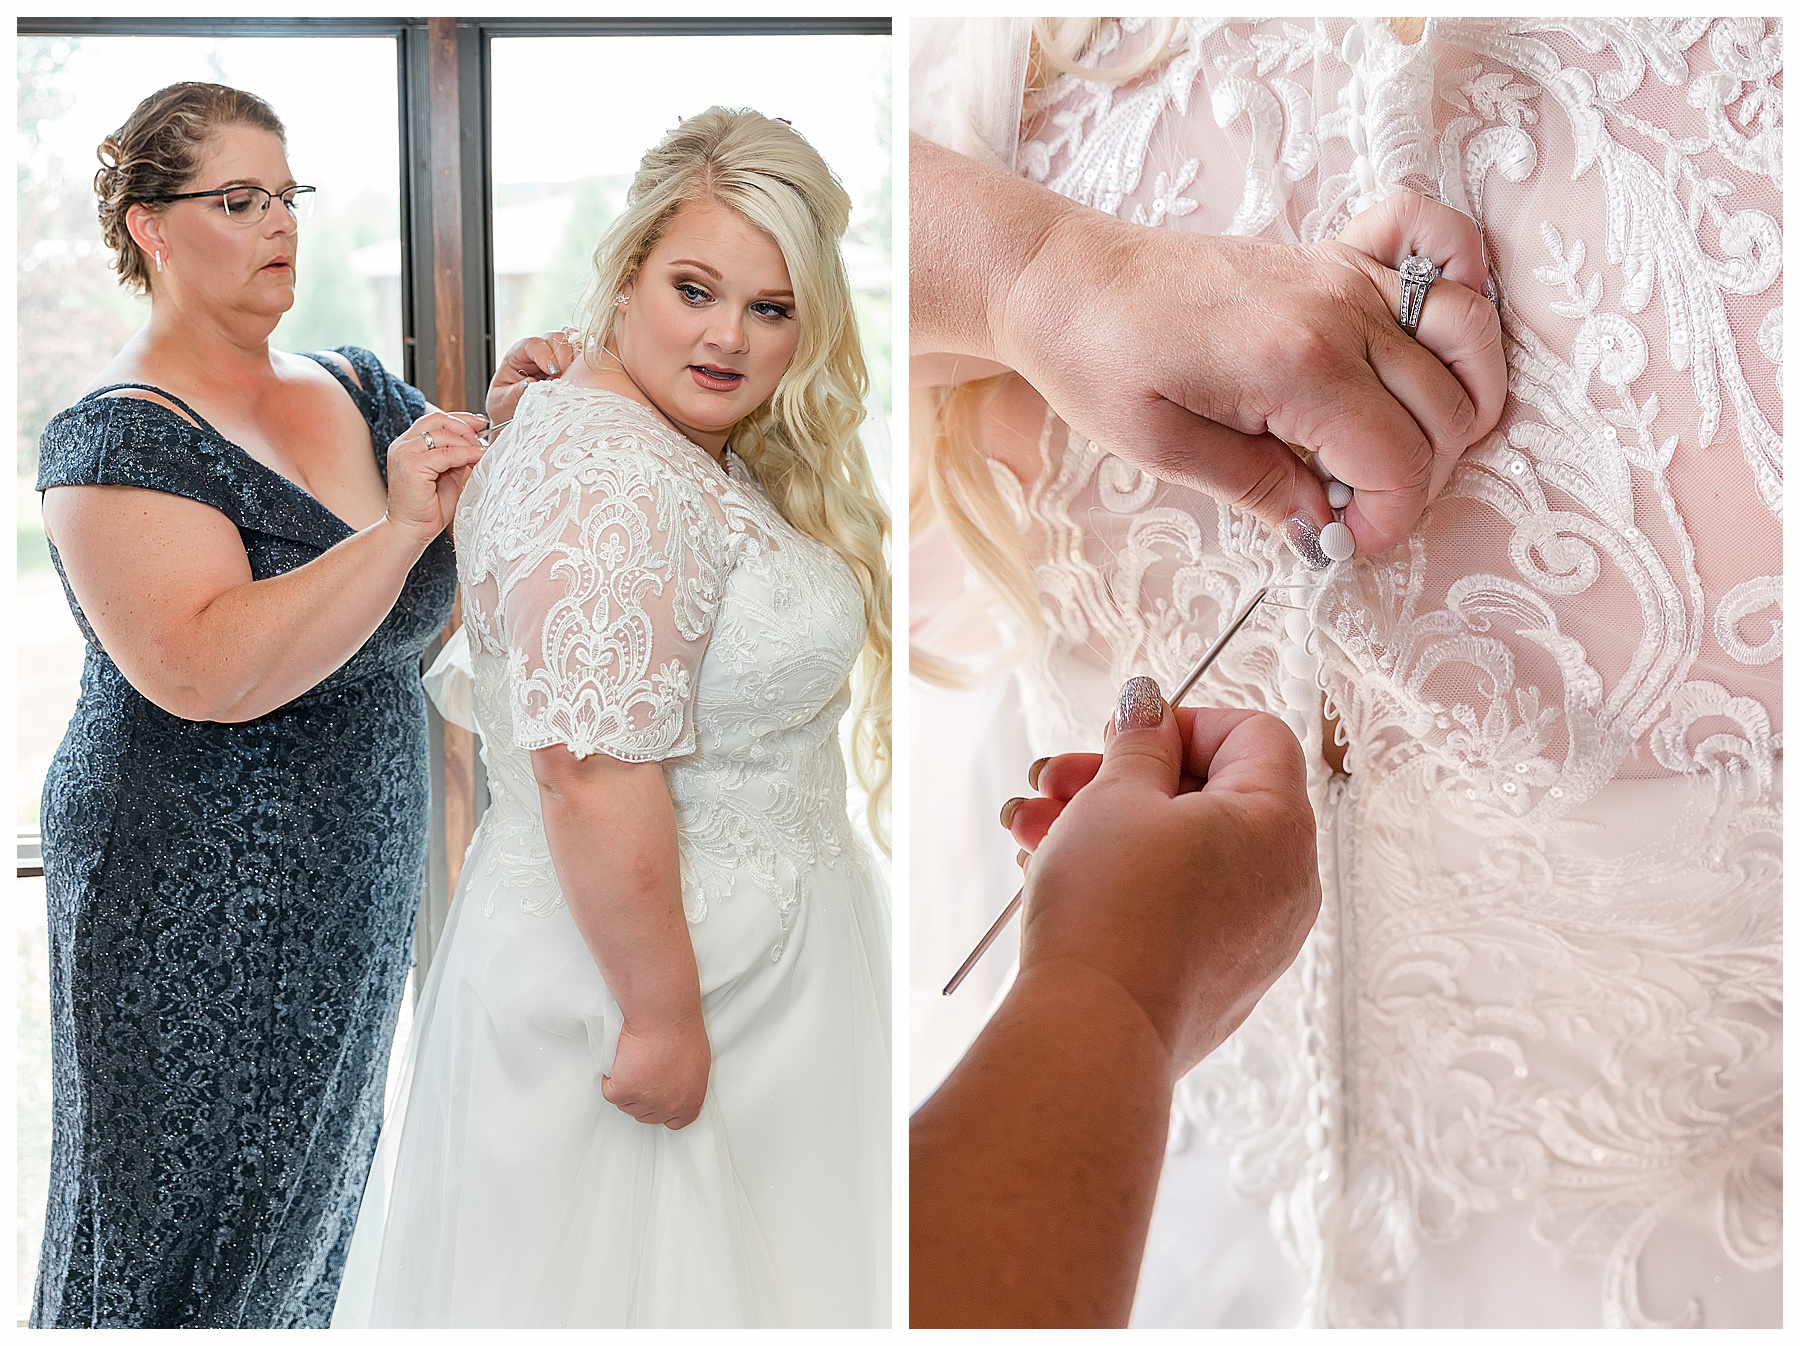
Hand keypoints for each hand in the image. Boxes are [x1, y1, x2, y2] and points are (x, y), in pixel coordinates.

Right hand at [382, 411, 486, 548]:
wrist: (411, 531)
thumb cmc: (427, 508)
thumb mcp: (446, 475)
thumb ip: (455, 457)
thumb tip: (474, 444)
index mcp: (407, 445)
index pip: (434, 420)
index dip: (460, 419)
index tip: (480, 424)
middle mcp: (402, 446)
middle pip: (437, 420)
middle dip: (464, 427)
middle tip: (480, 440)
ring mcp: (404, 454)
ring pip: (442, 434)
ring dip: (466, 442)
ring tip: (479, 453)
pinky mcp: (411, 467)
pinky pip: (445, 453)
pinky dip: (465, 454)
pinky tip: (476, 459)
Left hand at [486, 330, 580, 425]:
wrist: (515, 417)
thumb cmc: (506, 406)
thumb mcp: (502, 402)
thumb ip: (514, 392)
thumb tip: (531, 384)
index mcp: (518, 355)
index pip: (533, 344)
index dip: (544, 354)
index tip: (551, 371)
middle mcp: (540, 352)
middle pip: (555, 338)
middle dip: (563, 357)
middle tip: (564, 379)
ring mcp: (558, 358)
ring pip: (573, 345)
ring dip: (577, 362)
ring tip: (574, 382)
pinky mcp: (573, 368)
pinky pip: (584, 358)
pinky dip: (587, 367)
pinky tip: (583, 381)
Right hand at [601, 1010, 710, 1129]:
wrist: (665, 1017)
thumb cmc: (682, 1031)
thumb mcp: (696, 1063)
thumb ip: (685, 1083)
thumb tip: (674, 1087)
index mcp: (689, 1102)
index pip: (675, 1122)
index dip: (663, 1110)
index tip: (656, 1099)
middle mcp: (669, 1107)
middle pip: (647, 1114)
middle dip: (642, 1097)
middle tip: (641, 1074)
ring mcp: (646, 1101)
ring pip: (627, 1104)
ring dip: (626, 1087)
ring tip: (633, 1063)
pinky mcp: (624, 1091)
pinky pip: (610, 1092)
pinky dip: (610, 1079)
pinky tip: (619, 1062)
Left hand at [996, 191, 1503, 554]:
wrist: (1067, 282)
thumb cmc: (1098, 361)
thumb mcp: (1163, 450)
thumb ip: (1257, 489)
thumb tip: (1322, 527)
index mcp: (1297, 366)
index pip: (1398, 459)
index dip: (1387, 518)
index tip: (1345, 543)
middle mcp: (1339, 309)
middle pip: (1444, 409)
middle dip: (1417, 479)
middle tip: (1356, 508)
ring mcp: (1343, 273)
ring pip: (1466, 337)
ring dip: (1459, 404)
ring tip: (1401, 447)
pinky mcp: (1334, 253)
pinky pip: (1438, 245)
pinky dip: (1461, 287)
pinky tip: (1430, 342)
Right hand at [1005, 680, 1319, 1077]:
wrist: (1093, 1034)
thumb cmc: (1111, 909)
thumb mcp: (1116, 797)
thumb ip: (1139, 745)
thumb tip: (1149, 709)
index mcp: (1278, 824)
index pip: (1254, 734)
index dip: (1182, 722)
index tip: (1122, 738)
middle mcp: (1286, 881)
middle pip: (1211, 795)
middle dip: (1122, 778)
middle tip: (1058, 777)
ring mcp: (1257, 937)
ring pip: (1184, 852)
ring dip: (1106, 826)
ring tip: (1032, 826)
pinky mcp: (1220, 978)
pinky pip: (1180, 904)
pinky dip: (1127, 880)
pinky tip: (1053, 871)